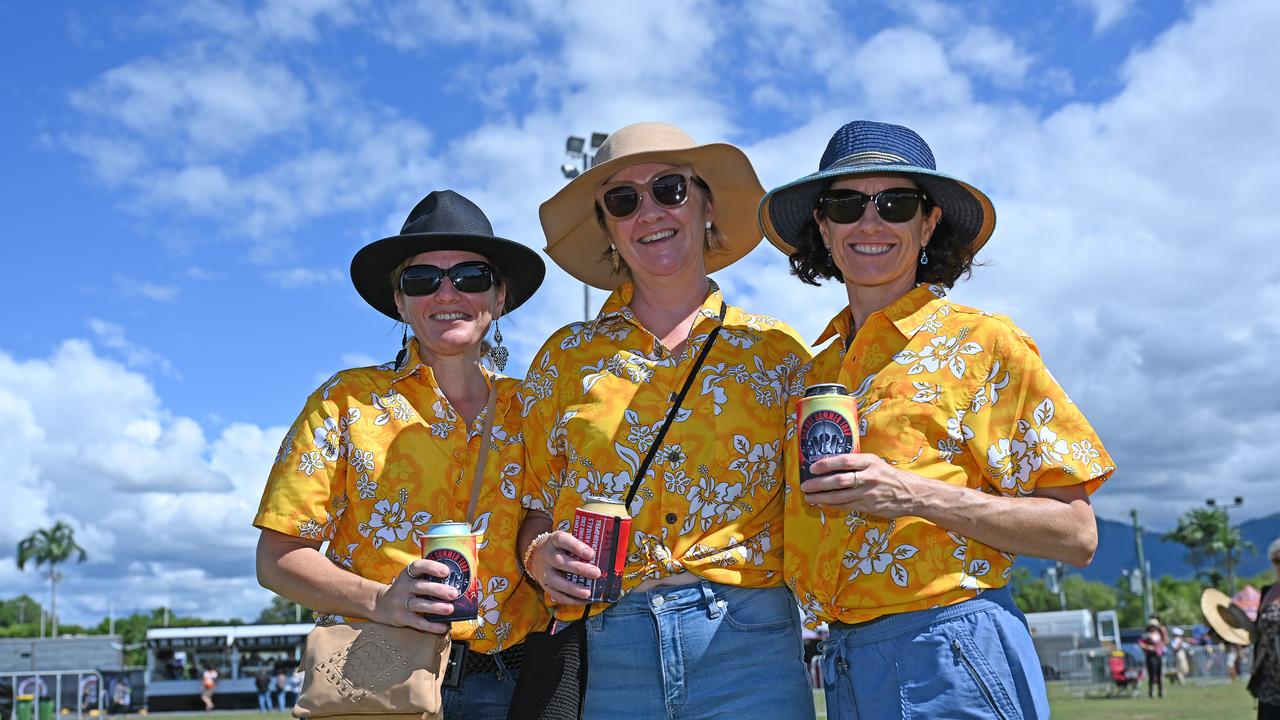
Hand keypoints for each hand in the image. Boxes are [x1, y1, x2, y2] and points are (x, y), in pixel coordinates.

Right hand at [373, 559, 457, 633]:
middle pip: (420, 587)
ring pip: (419, 604)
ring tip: (450, 609)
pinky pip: (417, 622)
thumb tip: (454, 582)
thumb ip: (427, 578)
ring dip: (436, 607)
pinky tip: (443, 626)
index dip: (432, 567)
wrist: (381, 604)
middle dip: (438, 590)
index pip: (418, 566)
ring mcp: (401, 603)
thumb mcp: (410, 579)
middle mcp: (403, 587)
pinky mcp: (401, 617)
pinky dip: (431, 626)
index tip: (446, 571)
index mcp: (407, 574)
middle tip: (454, 593)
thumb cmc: (404, 590)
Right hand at [526, 530, 597, 604]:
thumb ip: (582, 545)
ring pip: (556, 581)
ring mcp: (545, 571)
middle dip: (579, 569)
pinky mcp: (545, 585)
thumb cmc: (561, 547)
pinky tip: (583, 600)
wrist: (538, 555)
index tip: (591, 554)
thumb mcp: (568, 540)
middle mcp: (547, 555)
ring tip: (588, 593)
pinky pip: (556, 595)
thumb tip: (603, 554)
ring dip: (573, 588)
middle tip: (596, 573)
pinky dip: (570, 600)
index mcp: (554, 540)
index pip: (562, 540)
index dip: (576, 546)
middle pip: (560, 562)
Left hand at [802, 452, 923, 517]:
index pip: (844, 461)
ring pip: (840, 496)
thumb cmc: (890, 476)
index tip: (812, 467)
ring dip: (821, 497)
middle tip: (804, 485)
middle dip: (818, 484)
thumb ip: (857, 464)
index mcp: (870, 462)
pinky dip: (832, 505)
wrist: (913, 494)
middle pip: (839, 480)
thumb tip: (832, 465)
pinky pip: (846, 505)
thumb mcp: (876, 463)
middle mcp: (869, 477)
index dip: (826, 464)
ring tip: (808, 497)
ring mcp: (868, 494)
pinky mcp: (868, 507)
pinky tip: (823, 503)